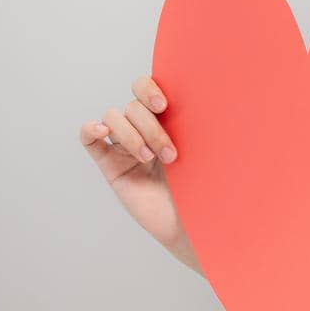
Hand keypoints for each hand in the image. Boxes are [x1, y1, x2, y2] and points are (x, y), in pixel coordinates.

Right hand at [79, 74, 197, 271]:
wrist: (194, 223)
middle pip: (132, 106)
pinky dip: (90, 130)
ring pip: (113, 118)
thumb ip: (203, 122)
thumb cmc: (207, 185)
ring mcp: (126, 146)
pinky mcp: (110, 166)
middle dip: (151, 128)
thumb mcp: (210, 148)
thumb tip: (220, 98)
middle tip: (170, 154)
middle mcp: (145, 128)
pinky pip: (89, 139)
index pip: (147, 87)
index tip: (164, 105)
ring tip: (149, 160)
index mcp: (169, 118)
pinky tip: (100, 132)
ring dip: (131, 136)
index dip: (149, 89)